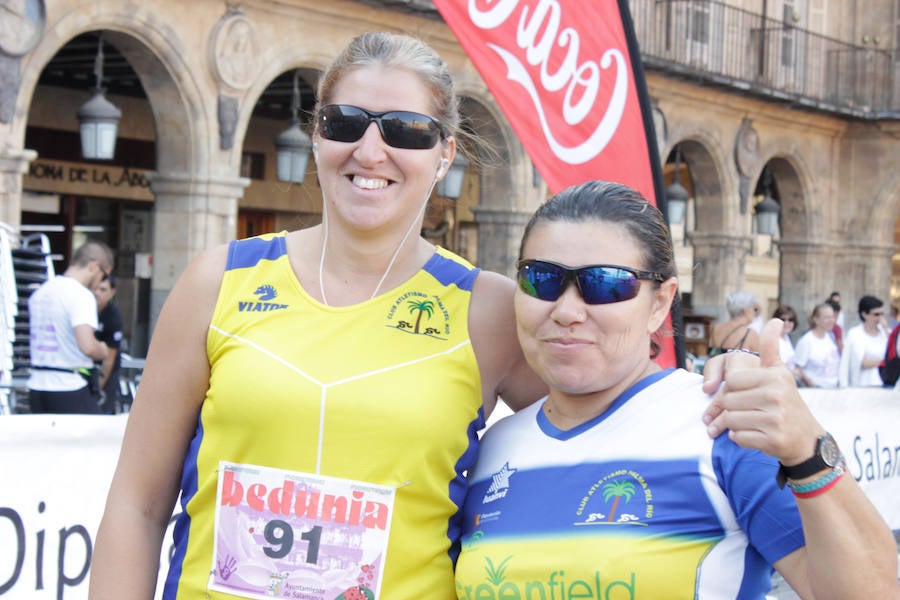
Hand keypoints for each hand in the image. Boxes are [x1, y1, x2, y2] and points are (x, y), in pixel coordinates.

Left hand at [702, 319, 824, 465]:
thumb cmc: (786, 403)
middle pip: (728, 401)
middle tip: (745, 413)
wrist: (806, 440)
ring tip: (749, 423)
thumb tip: (774, 320)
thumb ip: (771, 348)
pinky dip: (740, 439)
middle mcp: (777, 395)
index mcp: (776, 376)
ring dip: (733, 425)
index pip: (732, 380)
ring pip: (730, 420)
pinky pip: (737, 438)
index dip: (732, 389)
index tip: (744, 395)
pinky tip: (754, 435)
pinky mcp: (772, 440)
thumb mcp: (780, 373)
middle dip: (730, 409)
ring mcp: (776, 419)